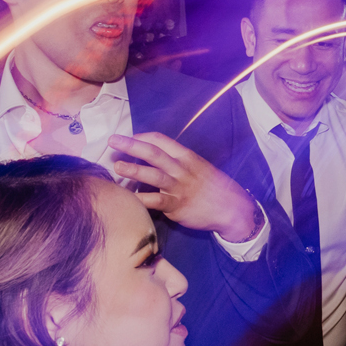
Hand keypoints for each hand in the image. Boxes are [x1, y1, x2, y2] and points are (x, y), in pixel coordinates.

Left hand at [110, 133, 256, 240]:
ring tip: (117, 166)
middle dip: (131, 145)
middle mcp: (182, 170)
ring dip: (133, 169)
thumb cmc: (212, 187)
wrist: (232, 209)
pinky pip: (155, 201)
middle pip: (154, 153)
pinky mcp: (177, 206)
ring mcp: (179, 188)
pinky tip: (127, 197)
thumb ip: (178, 162)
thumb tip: (153, 157)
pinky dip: (140, 198)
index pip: (161, 140)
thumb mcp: (199, 167)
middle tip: (113, 141)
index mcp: (187, 156)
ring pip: (153, 175)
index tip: (128, 138)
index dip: (142, 137)